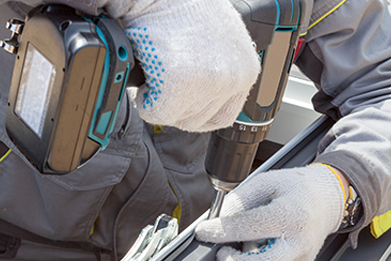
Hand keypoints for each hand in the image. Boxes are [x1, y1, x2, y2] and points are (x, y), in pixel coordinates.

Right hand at [101, 0, 259, 131]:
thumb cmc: (184, 8)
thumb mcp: (220, 40)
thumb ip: (220, 69)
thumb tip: (207, 95)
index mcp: (245, 70)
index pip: (224, 115)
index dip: (197, 110)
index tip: (184, 104)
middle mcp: (232, 79)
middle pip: (198, 119)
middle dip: (176, 105)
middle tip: (164, 83)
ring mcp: (208, 83)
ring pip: (176, 117)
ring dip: (161, 101)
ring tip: (157, 76)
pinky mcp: (180, 84)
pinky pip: (156, 111)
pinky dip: (145, 101)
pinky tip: (146, 81)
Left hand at [195, 164, 346, 260]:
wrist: (327, 201)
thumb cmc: (297, 190)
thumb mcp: (266, 181)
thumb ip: (240, 198)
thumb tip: (219, 219)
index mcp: (291, 215)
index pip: (250, 226)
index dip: (220, 231)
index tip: (203, 231)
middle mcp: (299, 242)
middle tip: (221, 252)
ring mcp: (300, 260)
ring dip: (246, 258)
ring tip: (252, 236)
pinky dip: (257, 259)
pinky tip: (264, 243)